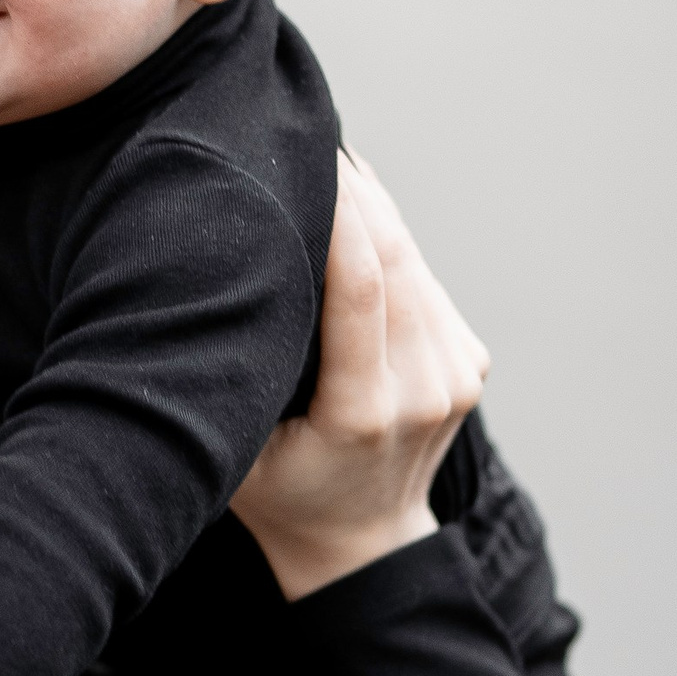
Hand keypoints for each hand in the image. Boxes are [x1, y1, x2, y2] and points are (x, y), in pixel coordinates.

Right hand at [231, 153, 487, 601]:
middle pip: (393, 260)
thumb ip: (230, 382)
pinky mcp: (470, 362)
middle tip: (309, 131)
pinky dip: (391, 240)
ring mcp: (456, 377)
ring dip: (373, 205)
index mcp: (364, 415)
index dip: (342, 215)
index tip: (312, 156)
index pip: (360, 290)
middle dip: (355, 190)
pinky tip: (357, 209)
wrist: (363, 544)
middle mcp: (423, 390)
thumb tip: (206, 288)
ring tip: (326, 155)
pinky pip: (427, 281)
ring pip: (414, 261)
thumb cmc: (278, 495)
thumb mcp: (236, 452)